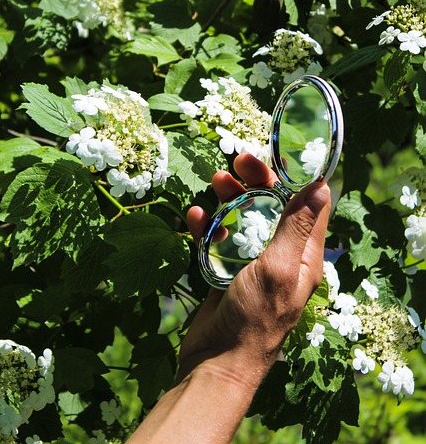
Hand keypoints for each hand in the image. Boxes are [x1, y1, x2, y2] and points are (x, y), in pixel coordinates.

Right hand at [179, 153, 330, 386]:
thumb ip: (296, 228)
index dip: (297, 178)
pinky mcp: (226, 266)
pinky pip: (218, 236)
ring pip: (244, 216)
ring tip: (216, 181)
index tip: (277, 155)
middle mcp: (281, 253)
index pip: (309, 206)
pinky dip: (208, 223)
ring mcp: (251, 260)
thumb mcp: (280, 269)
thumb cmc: (255, 318)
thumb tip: (322, 187)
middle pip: (273, 205)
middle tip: (238, 161)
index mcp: (303, 254)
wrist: (216, 361)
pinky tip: (195, 216)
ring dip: (230, 197)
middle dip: (257, 180)